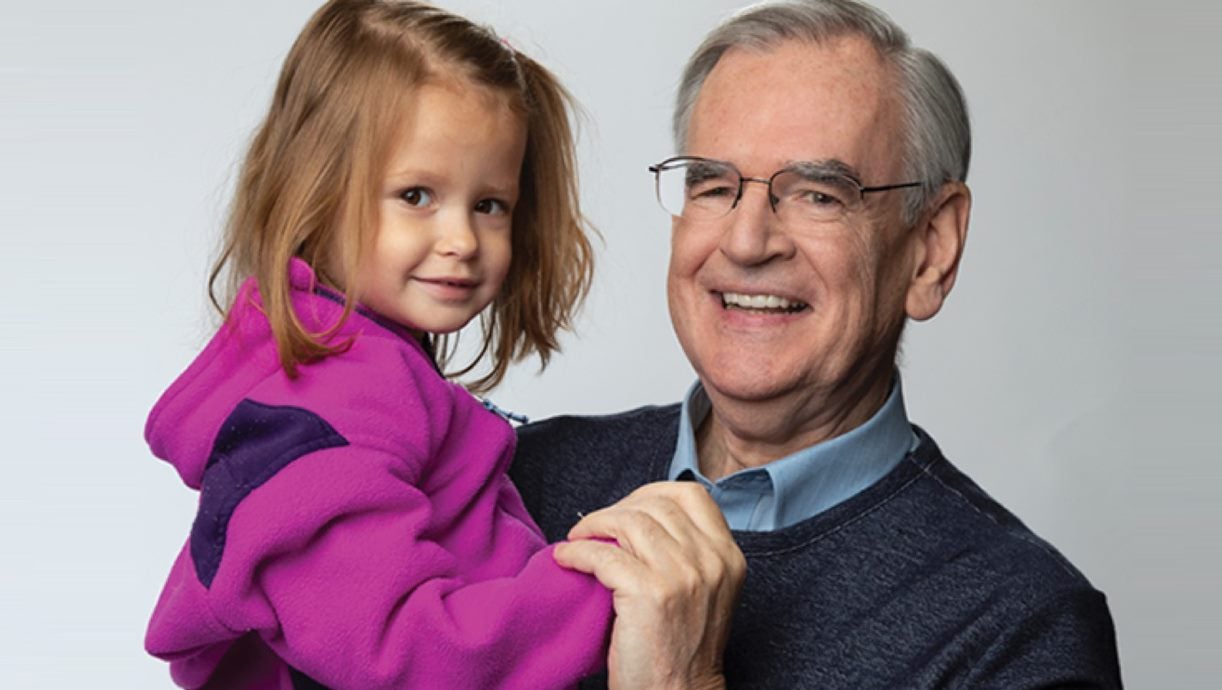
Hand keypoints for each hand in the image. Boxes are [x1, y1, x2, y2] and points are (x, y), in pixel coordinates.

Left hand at [553, 482, 745, 689]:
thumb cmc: (681, 650)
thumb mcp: (703, 592)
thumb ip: (687, 553)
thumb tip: (638, 517)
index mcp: (727, 557)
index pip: (692, 495)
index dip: (651, 493)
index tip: (626, 508)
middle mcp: (711, 561)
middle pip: (656, 504)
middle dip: (617, 509)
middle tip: (594, 526)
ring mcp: (682, 575)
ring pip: (628, 522)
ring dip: (594, 526)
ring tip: (578, 539)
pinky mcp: (650, 594)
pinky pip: (603, 554)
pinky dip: (578, 552)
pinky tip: (568, 559)